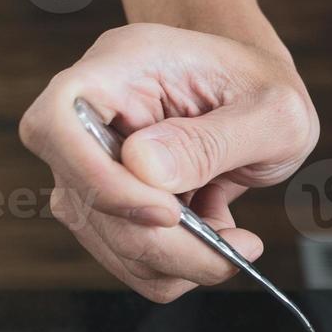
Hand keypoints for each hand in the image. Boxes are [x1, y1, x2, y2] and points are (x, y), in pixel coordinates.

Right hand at [19, 23, 318, 300]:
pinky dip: (173, 266)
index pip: (58, 120)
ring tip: (235, 238)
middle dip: (161, 243)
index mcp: (125, 66)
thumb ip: (211, 141)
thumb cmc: (267, 88)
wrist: (267, 96)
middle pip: (83, 197)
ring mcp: (96, 159)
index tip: (168, 213)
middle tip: (234, 252)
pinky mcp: (112, 198)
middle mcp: (97, 112)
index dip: (98, 179)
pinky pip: (125, 253)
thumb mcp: (273, 111)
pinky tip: (215, 240)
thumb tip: (143, 169)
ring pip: (103, 237)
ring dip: (174, 260)